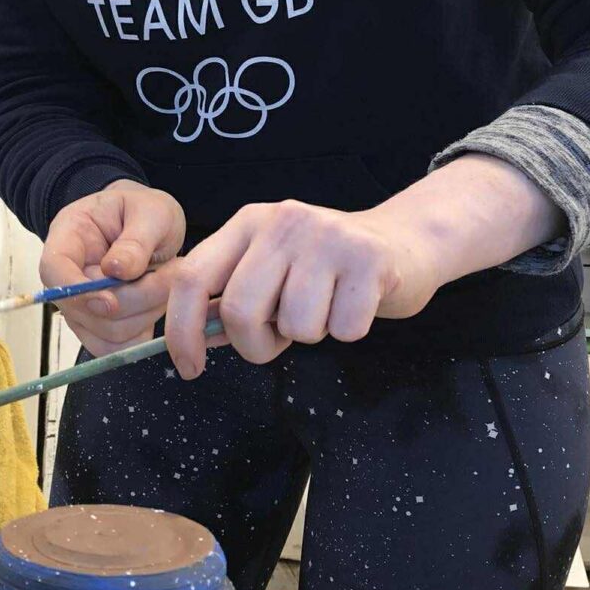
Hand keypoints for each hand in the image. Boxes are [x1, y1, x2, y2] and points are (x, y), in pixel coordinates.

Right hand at [39, 179, 185, 355]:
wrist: (150, 224)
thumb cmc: (144, 212)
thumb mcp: (151, 212)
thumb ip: (136, 241)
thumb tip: (116, 270)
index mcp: (69, 237)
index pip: (53, 270)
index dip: (78, 293)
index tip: (112, 301)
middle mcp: (68, 275)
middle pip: (85, 310)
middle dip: (135, 299)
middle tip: (170, 274)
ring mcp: (81, 305)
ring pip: (105, 334)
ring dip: (146, 314)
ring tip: (165, 283)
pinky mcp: (100, 327)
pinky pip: (117, 348)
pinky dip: (143, 332)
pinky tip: (156, 304)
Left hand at [164, 199, 441, 379]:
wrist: (407, 240)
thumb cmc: (329, 267)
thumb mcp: (273, 268)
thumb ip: (233, 296)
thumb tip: (196, 338)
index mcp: (248, 223)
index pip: (193, 277)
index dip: (182, 330)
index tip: (189, 367)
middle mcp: (283, 221)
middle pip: (240, 310)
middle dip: (256, 345)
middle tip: (280, 338)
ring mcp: (327, 237)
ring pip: (295, 326)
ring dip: (309, 335)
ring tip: (326, 307)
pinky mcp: (369, 259)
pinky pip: (342, 330)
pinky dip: (348, 330)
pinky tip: (356, 302)